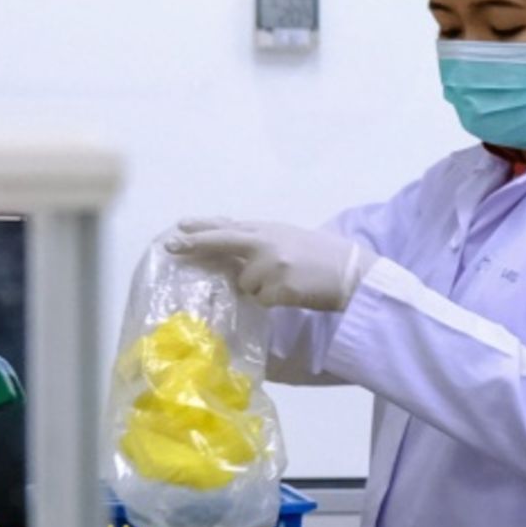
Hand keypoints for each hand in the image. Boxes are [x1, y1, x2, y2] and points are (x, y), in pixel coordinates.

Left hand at [169, 218, 366, 313]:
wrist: (355, 273)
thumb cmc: (328, 258)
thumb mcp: (293, 239)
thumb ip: (264, 242)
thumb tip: (236, 250)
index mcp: (271, 229)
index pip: (230, 225)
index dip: (203, 226)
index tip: (180, 226)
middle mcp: (267, 242)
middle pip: (222, 241)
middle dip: (195, 243)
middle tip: (170, 246)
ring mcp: (270, 264)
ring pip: (244, 283)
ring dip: (258, 289)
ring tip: (288, 284)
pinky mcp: (277, 287)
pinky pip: (260, 300)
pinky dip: (273, 300)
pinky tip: (293, 294)